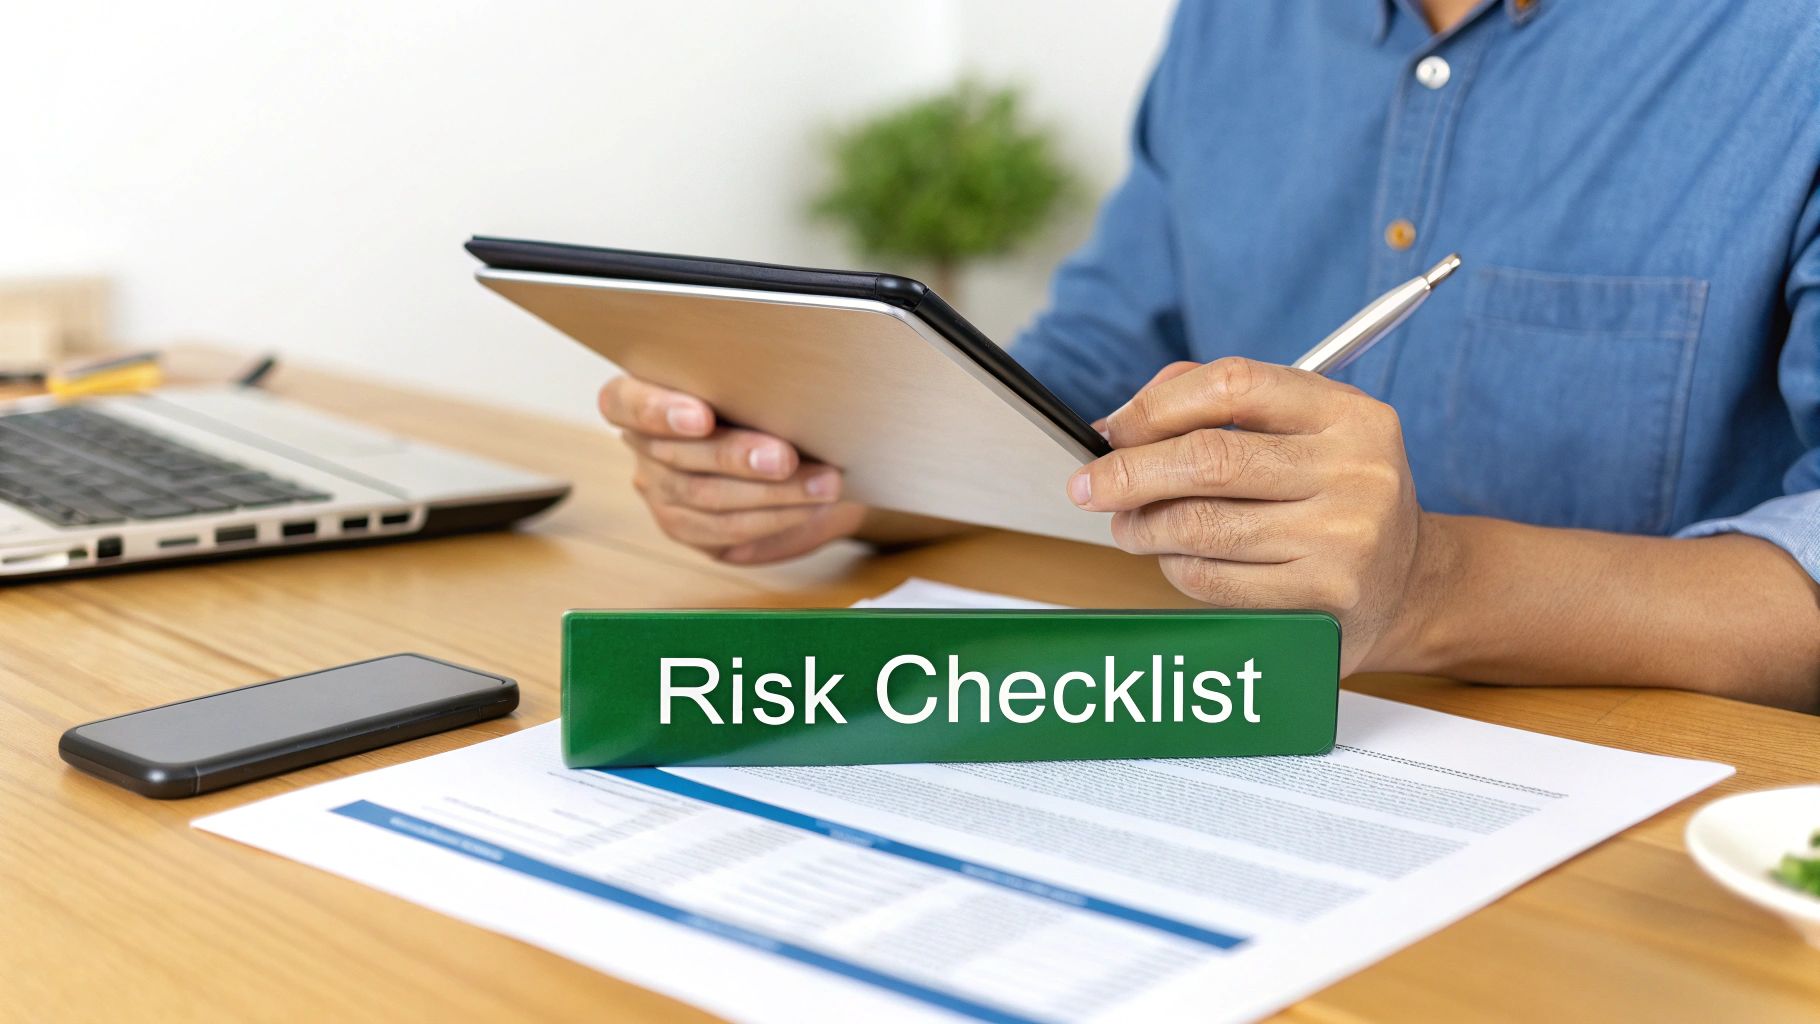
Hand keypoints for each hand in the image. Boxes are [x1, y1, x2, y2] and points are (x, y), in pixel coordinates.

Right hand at [599, 375, 866, 562]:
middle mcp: (643, 444)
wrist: (791, 449)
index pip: (623, 402)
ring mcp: (660, 490)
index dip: (658, 411)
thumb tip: (788, 388)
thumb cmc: (765, 399)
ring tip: (821, 484)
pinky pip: (726, 530)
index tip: (701, 417)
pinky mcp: (686, 527)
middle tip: (786, 458)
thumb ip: (748, 384)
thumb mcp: (753, 382)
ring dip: (772, 493)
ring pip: (707, 497)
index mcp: (641, 395)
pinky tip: (808, 506)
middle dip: (737, 457)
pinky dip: (774, 517)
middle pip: (678, 455)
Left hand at [1067, 358, 1436, 673]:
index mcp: (1350, 414)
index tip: (1115, 429)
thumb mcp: (1306, 431)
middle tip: (1089, 485)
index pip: (1234, 385)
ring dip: (1143, 526)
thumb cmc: (1334, 495)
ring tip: (1128, 525)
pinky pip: (1213, 580)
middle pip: (1210, 459)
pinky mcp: (1322, 602)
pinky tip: (1173, 558)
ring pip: (1201, 526)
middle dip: (1129, 472)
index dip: (1157, 405)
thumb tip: (1123, 418)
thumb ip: (1222, 404)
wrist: (1412, 584)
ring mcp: (1344, 542)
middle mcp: (1356, 473)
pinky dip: (1174, 567)